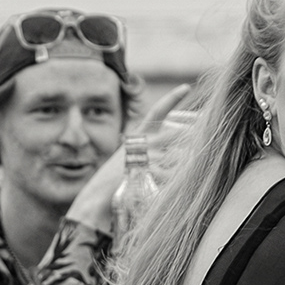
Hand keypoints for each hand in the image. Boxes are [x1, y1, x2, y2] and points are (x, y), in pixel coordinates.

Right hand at [65, 82, 193, 231]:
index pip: (158, 111)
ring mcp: (144, 155)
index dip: (173, 98)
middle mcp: (143, 141)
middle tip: (187, 151)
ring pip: (177, 158)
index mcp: (139, 136)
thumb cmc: (117, 181)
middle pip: (175, 136)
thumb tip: (181, 154)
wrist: (97, 197)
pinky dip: (169, 184)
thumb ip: (153, 154)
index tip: (186, 87)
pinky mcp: (146, 171)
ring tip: (162, 181)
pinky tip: (159, 188)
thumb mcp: (132, 161)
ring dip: (176, 171)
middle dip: (187, 144)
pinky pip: (170, 176)